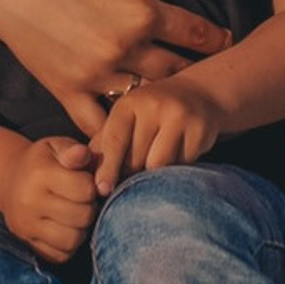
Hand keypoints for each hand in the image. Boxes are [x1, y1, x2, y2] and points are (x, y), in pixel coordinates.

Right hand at [0, 0, 231, 135]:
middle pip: (178, 72)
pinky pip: (103, 122)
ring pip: (146, 98)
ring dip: (162, 100)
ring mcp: (96, 75)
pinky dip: (119, 128)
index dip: (217, 38)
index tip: (225, 42)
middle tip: (208, 74)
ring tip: (177, 99)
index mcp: (141, 10)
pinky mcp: (69, 92)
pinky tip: (133, 126)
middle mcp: (123, 48)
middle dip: (196, 72)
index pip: (198, 34)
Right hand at [0, 138, 98, 262]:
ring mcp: (26, 226)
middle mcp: (29, 202)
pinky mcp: (27, 243)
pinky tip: (66, 227)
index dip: (92, 186)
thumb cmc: (42, 161)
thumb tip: (82, 154)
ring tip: (76, 214)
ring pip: (72, 239)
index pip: (84, 189)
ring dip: (82, 229)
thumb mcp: (56, 147)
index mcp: (39, 174)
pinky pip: (60, 255)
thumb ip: (73, 151)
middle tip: (83, 200)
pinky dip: (69, 245)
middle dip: (90, 208)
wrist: (8, 179)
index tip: (85, 181)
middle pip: (82, 216)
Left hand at [91, 82, 226, 193]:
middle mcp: (154, 105)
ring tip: (154, 165)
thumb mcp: (126, 118)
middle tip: (133, 177)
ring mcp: (179, 116)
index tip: (102, 189)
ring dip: (154, 173)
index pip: (115, 140)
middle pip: (136, 158)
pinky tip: (178, 155)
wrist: (198, 94)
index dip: (107, 167)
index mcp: (129, 103)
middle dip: (132, 173)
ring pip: (159, 165)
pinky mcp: (200, 130)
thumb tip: (83, 172)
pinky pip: (183, 164)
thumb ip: (104, 143)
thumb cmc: (152, 113)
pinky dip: (177, 168)